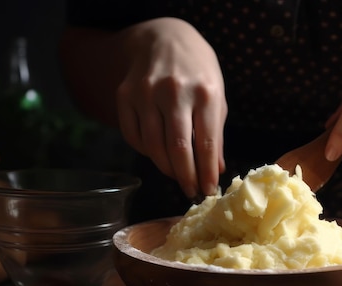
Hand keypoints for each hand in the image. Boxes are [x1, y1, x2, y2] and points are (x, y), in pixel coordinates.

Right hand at [116, 18, 226, 198]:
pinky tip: (158, 154)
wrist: (163, 37)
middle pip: (178, 149)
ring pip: (154, 146)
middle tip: (191, 191)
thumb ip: (215, 133)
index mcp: (204, 92)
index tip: (208, 190)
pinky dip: (146, 152)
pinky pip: (134, 136)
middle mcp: (174, 92)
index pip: (206, 143)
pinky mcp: (125, 96)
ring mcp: (146, 93)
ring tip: (177, 176)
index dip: (207, 172)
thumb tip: (216, 169)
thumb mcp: (215, 96)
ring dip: (166, 168)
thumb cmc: (197, 71)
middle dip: (186, 177)